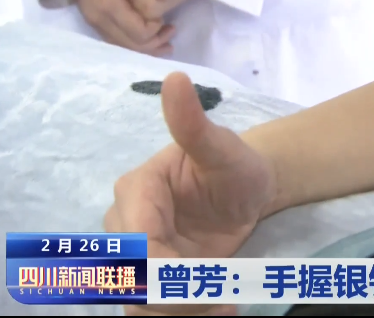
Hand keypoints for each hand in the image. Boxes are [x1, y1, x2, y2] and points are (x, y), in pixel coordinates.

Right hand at [60, 0, 175, 55]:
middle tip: (172, 30)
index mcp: (109, 6)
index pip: (138, 32)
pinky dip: (136, 45)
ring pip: (126, 48)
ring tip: (166, 42)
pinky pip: (119, 44)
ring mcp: (97, 27)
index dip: (155, 30)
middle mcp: (101, 22)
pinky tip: (148, 41)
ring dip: (147, 47)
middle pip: (133, 45)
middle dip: (155, 42)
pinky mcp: (96, 27)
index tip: (163, 17)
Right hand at [104, 72, 276, 315]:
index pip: (136, 240)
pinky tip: (221, 307)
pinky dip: (183, 313)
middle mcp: (125, 222)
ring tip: (225, 305)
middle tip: (223, 296)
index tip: (203, 279)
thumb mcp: (223, 148)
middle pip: (132, 276)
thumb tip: (175, 79)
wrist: (248, 190)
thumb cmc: (237, 165)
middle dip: (175, 295)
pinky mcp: (152, 273)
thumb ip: (195, 124)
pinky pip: (151, 307)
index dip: (164, 266)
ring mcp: (136, 251)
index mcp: (137, 190)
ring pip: (136, 301)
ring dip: (180, 311)